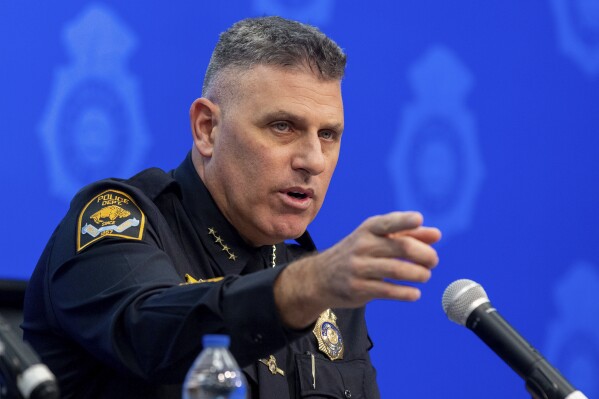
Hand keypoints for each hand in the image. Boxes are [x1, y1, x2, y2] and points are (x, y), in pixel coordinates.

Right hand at [274, 211, 440, 328]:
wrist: (321, 277)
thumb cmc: (358, 253)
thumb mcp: (376, 239)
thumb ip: (407, 234)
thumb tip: (436, 234)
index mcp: (368, 229)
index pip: (388, 223)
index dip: (404, 221)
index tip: (418, 219)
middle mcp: (362, 245)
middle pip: (401, 248)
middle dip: (424, 255)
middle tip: (433, 261)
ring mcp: (359, 267)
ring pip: (397, 270)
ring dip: (418, 274)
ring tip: (425, 276)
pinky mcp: (358, 288)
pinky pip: (387, 291)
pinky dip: (406, 293)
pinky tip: (415, 293)